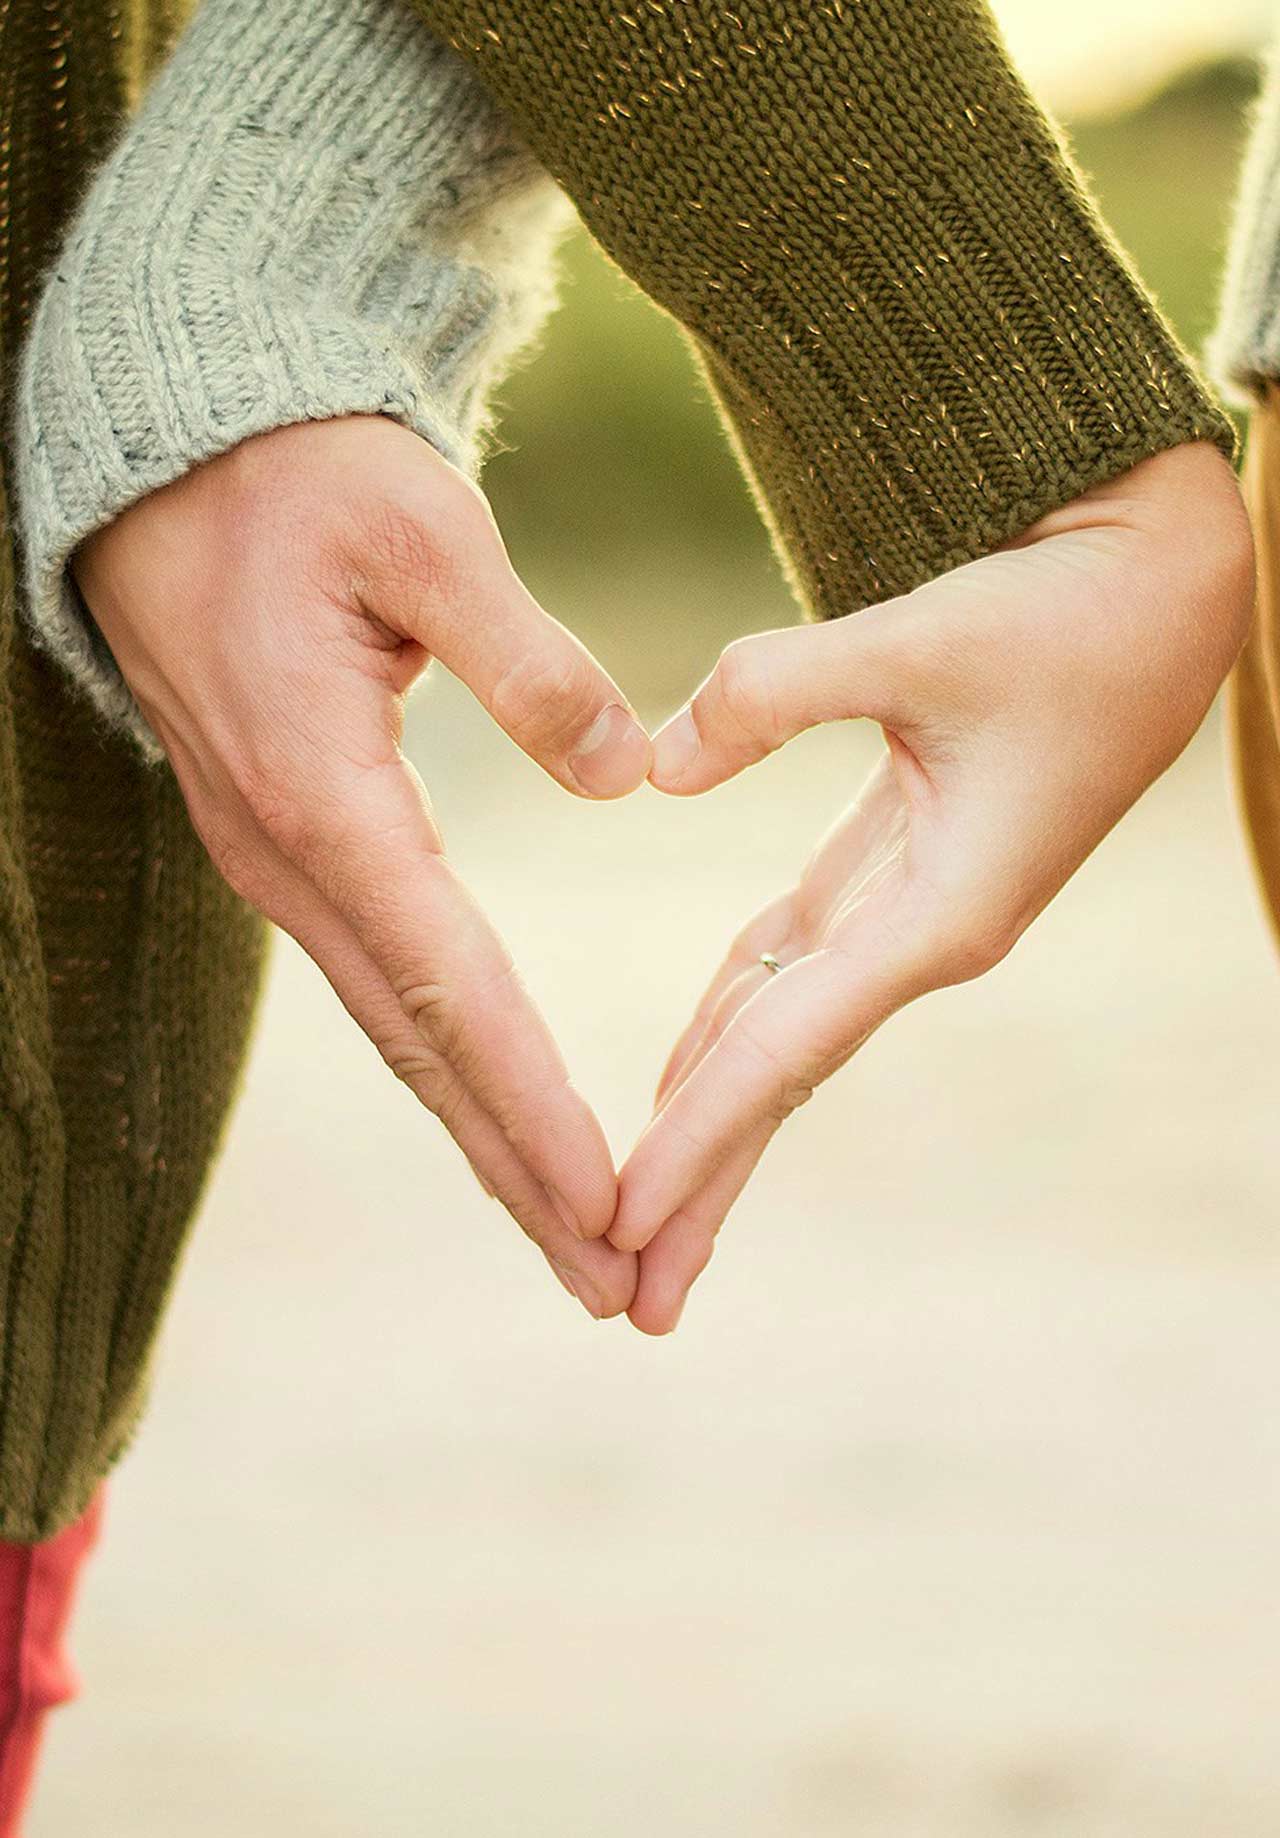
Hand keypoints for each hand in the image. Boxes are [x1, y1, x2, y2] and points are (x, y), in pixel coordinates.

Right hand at [75, 415, 649, 1318]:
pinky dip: (447, 1061)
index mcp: (324, 793)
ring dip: (484, 1135)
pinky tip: (495, 1108)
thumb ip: (527, 659)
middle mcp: (290, 856)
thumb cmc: (299, 480)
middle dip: (515, 1172)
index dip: (531, 1101)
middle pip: (420, 1047)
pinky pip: (380, 979)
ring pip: (397, 1029)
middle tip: (609, 1282)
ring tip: (572, 1232)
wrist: (174, 459)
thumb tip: (626, 776)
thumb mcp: (422, 534)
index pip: (449, 985)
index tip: (608, 1201)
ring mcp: (279, 859)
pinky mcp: (290, 843)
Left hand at [612, 442, 1254, 1333]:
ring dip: (712, 1118)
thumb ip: (775, 693)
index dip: (696, 1137)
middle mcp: (926, 936)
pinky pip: (796, 963)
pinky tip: (684, 1065)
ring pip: (785, 1032)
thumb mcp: (920, 639)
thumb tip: (652, 770)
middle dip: (704, 1184)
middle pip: (782, 1080)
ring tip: (643, 1212)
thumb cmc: (1065, 614)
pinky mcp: (901, 864)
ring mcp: (915, 909)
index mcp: (943, 916)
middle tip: (625, 1296)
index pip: (786, 1050)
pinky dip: (733, 1016)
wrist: (1160, 587)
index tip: (615, 1220)